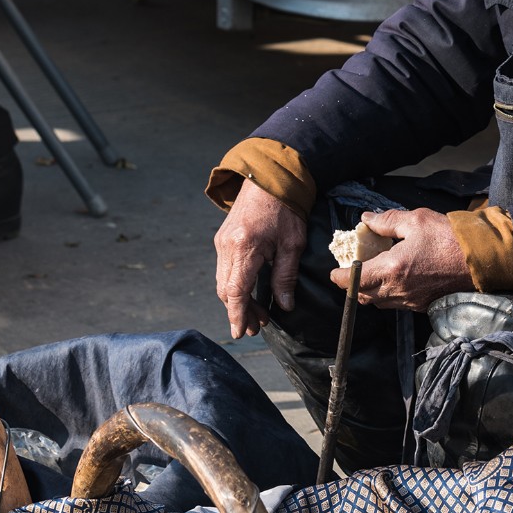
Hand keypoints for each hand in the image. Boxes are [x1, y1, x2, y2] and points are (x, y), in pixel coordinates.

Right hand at [214, 179, 307, 338]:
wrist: (269, 179)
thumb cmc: (285, 209)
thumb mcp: (292, 244)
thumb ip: (285, 276)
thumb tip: (284, 305)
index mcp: (244, 247)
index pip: (236, 291)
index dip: (237, 314)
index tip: (240, 332)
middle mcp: (226, 246)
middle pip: (226, 290)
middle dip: (240, 311)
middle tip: (257, 326)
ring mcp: (221, 242)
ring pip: (223, 281)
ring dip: (237, 300)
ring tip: (257, 314)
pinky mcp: (222, 239)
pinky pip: (224, 270)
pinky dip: (235, 286)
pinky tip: (249, 293)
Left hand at [329, 207, 471, 312]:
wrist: (482, 261)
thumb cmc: (450, 238)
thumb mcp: (416, 220)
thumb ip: (387, 220)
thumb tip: (366, 219)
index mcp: (391, 269)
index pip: (354, 280)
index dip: (340, 278)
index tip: (334, 273)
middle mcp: (398, 290)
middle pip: (364, 296)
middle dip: (353, 287)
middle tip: (352, 273)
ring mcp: (411, 301)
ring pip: (380, 303)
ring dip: (371, 292)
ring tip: (372, 275)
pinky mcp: (423, 305)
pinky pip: (397, 305)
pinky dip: (389, 295)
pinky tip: (395, 280)